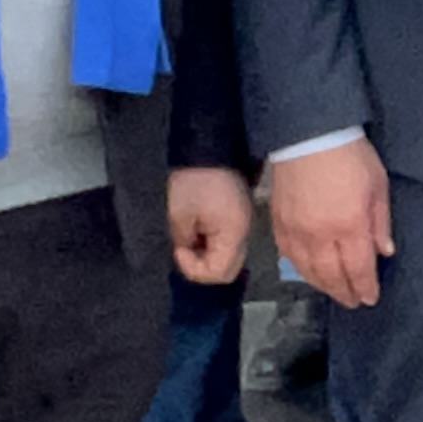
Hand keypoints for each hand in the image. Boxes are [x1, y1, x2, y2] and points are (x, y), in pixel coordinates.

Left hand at [166, 166, 252, 283]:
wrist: (209, 149)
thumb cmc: (194, 182)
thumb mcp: (180, 215)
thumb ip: (183, 242)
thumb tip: (187, 252)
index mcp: (233, 233)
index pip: (219, 272)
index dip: (194, 268)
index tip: (179, 250)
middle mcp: (244, 233)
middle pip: (228, 269)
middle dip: (203, 267)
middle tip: (184, 250)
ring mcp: (244, 224)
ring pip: (229, 257)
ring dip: (207, 256)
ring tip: (190, 240)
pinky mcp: (239, 216)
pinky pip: (228, 242)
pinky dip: (212, 244)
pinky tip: (199, 230)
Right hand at [267, 138, 392, 308]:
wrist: (309, 134)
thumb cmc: (350, 156)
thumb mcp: (378, 186)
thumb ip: (380, 223)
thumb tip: (384, 251)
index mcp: (350, 226)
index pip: (358, 269)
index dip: (365, 287)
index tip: (370, 298)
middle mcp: (320, 235)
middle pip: (331, 275)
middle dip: (344, 292)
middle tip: (353, 302)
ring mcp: (296, 231)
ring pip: (307, 270)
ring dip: (322, 285)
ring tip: (334, 291)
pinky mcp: (278, 223)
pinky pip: (288, 255)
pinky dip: (300, 269)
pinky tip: (308, 272)